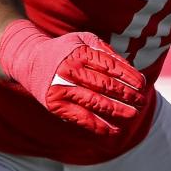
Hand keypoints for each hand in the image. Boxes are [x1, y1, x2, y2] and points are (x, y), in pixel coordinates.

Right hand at [0, 20, 147, 135]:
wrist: (29, 60)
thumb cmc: (65, 49)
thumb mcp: (84, 40)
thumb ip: (106, 52)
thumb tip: (131, 69)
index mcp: (80, 53)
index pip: (111, 66)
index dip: (129, 76)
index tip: (142, 85)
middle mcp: (70, 71)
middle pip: (105, 85)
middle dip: (127, 94)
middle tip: (142, 101)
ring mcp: (62, 89)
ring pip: (95, 102)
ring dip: (117, 110)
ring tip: (133, 114)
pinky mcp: (55, 105)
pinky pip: (80, 118)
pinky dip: (98, 125)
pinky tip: (113, 130)